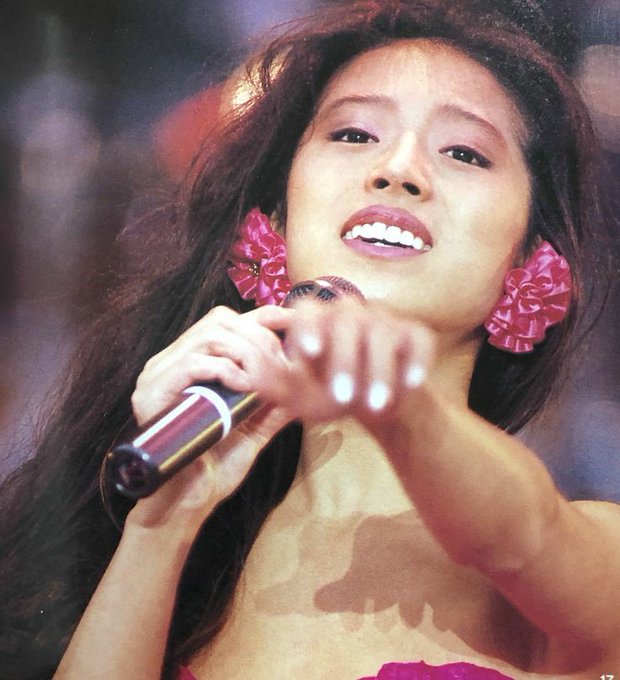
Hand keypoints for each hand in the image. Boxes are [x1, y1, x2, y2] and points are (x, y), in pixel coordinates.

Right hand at [126, 304, 294, 531]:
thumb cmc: (218, 466)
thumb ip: (275, 403)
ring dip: (244, 352)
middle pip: (220, 321)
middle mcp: (172, 361)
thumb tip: (305, 382)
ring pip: (208, 336)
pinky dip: (222, 369)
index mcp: (193, 364)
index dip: (263, 317)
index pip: (228, 322)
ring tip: (263, 377)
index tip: (294, 324)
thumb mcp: (256, 428)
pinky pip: (191, 363)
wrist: (189, 501)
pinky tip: (241, 385)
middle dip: (259, 338)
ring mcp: (158, 374)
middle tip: (282, 365)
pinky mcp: (150, 394)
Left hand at [256, 298, 434, 431]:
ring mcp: (384, 321)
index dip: (307, 326)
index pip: (308, 308)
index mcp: (318, 321)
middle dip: (345, 361)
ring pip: (383, 333)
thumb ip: (272, 383)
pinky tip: (410, 385)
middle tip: (343, 398)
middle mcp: (351, 314)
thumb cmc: (330, 394)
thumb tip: (246, 369)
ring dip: (380, 370)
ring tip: (375, 405)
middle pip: (347, 321)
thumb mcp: (298, 395)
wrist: (375, 403)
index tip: (306, 353)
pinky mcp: (415, 335)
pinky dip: (416, 362)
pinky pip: (418, 340)